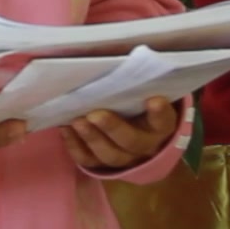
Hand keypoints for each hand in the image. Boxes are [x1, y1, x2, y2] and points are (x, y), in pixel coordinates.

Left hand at [61, 96, 178, 171]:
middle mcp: (144, 146)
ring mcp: (123, 158)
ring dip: (91, 138)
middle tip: (96, 114)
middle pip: (131, 141)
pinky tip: (66, 128)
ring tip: (77, 121)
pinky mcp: (102, 164)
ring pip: (109, 154)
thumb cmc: (138, 104)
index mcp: (160, 127)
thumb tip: (118, 64)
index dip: (159, 113)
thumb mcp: (144, 94)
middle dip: (112, 128)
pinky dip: (74, 145)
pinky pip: (88, 159)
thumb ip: (137, 85)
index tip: (154, 100)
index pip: (163, 121)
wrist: (135, 132)